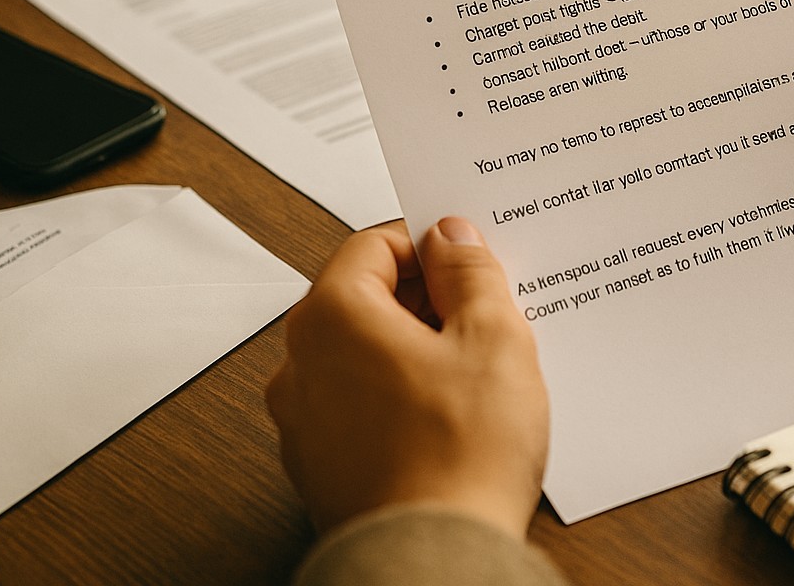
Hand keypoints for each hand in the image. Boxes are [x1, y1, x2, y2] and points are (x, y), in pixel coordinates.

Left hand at [266, 216, 547, 538]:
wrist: (434, 559)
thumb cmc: (459, 457)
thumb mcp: (493, 337)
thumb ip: (470, 273)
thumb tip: (452, 239)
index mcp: (331, 317)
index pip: (372, 245)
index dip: (429, 246)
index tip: (469, 263)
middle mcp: (300, 364)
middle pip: (363, 299)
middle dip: (425, 300)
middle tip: (483, 318)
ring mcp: (303, 421)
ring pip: (362, 356)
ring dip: (413, 352)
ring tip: (474, 375)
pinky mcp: (320, 466)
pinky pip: (359, 408)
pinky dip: (398, 400)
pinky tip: (449, 420)